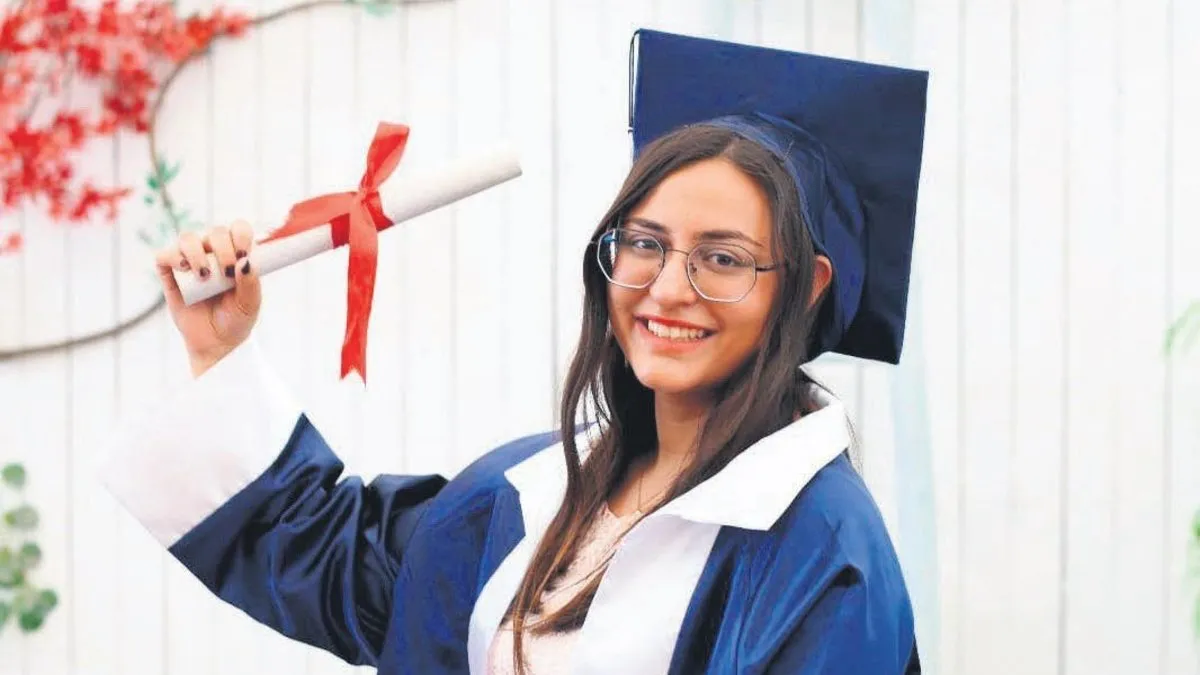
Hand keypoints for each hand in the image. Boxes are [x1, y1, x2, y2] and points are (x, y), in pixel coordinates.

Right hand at [154, 220, 261, 376]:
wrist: (216, 343)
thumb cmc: (236, 320)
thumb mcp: (250, 305)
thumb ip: (251, 283)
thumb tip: (245, 261)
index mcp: (236, 255)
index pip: (238, 229)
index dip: (241, 234)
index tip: (244, 253)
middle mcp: (213, 253)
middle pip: (215, 232)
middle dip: (223, 248)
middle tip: (226, 274)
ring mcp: (190, 261)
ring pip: (188, 238)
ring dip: (196, 252)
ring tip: (203, 275)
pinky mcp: (170, 274)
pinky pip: (164, 256)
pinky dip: (172, 257)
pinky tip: (184, 269)